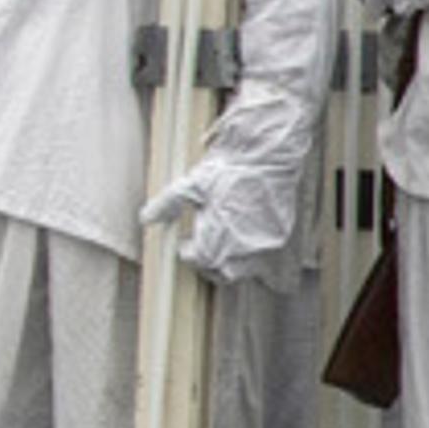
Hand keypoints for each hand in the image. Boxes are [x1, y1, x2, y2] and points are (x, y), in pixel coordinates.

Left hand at [138, 83, 305, 286]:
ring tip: (223, 246)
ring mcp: (266, 244)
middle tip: (202, 248)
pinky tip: (245, 240)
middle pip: (224, 273)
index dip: (190, 253)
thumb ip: (167, 205)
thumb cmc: (229, 169)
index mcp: (219, 239)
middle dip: (210, 265)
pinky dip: (254, 257)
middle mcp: (245, 248)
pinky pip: (267, 260)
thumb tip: (146, 218)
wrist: (267, 154)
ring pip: (246, 271)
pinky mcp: (282, 236)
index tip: (186, 243)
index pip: (201, 262)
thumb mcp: (191, 185)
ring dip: (232, 264)